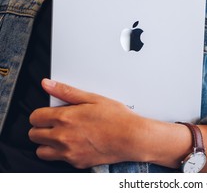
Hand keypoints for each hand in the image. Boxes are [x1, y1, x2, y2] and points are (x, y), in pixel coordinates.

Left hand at [29, 79, 150, 168]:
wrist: (131, 138)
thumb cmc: (117, 118)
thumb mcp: (92, 98)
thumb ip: (66, 92)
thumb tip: (48, 84)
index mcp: (65, 118)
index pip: (35, 118)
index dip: (40, 114)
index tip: (48, 114)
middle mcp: (63, 137)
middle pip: (33, 135)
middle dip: (41, 128)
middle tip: (55, 124)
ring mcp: (68, 152)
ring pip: (41, 151)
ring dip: (47, 143)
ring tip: (61, 136)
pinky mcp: (76, 163)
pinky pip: (59, 160)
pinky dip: (63, 153)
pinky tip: (76, 144)